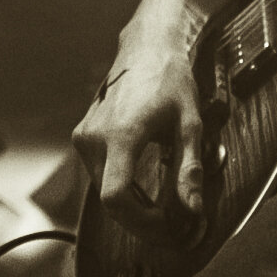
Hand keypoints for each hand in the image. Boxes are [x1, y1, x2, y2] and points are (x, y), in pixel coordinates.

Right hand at [71, 37, 204, 244]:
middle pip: (110, 201)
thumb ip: (190, 170)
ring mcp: (85, 138)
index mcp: (121, 135)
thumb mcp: (189, 124)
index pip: (116, 198)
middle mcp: (95, 138)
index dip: (141, 222)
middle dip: (141, 221)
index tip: (167, 226)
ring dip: (131, 207)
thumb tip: (193, 210)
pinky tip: (144, 192)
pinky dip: (121, 189)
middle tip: (171, 227)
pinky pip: (101, 175)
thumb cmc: (170, 80)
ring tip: (162, 210)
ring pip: (104, 190)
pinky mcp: (83, 137)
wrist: (147, 49)